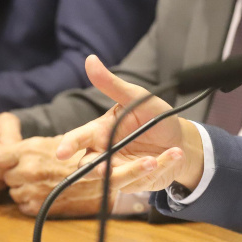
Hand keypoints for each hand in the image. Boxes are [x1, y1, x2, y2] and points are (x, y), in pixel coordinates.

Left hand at [0, 136, 101, 217]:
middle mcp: (28, 170)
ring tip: (43, 181)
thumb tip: (7, 153)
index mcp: (30, 150)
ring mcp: (32, 190)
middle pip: (6, 176)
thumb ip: (27, 149)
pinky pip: (23, 205)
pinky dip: (32, 201)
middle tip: (35, 170)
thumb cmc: (80, 154)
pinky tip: (46, 192)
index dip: (7, 159)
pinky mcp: (38, 206)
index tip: (14, 160)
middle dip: (17, 174)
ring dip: (24, 188)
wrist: (101, 176)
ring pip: (14, 192)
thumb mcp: (52, 142)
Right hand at [56, 55, 204, 195]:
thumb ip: (112, 84)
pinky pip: (143, 179)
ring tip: (154, 160)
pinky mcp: (136, 182)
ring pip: (114, 179)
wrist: (179, 138)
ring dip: (134, 171)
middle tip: (106, 169)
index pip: (78, 138)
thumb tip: (90, 60)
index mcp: (100, 131)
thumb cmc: (153, 116)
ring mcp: (119, 169)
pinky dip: (161, 166)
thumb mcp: (136, 97)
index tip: (61, 153)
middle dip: (96, 169)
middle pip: (88, 168)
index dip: (68, 145)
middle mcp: (105, 153)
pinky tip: (175, 154)